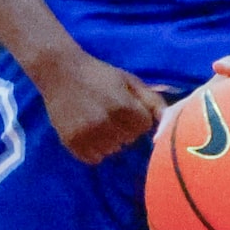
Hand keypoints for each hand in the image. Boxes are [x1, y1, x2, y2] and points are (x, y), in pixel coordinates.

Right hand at [33, 46, 165, 163]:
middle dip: (125, 128)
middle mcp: (105, 123)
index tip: (126, 106)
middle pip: (129, 140)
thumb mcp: (130, 81)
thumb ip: (154, 102)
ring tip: (98, 121)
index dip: (137, 117)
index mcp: (122, 106)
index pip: (144, 127)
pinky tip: (89, 132)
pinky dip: (94, 149)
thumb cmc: (100, 75)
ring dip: (110, 140)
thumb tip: (170, 125)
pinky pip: (93, 158)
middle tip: (109, 111)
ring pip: (112, 151)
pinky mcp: (71, 142)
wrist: (59, 71)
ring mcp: (86, 134)